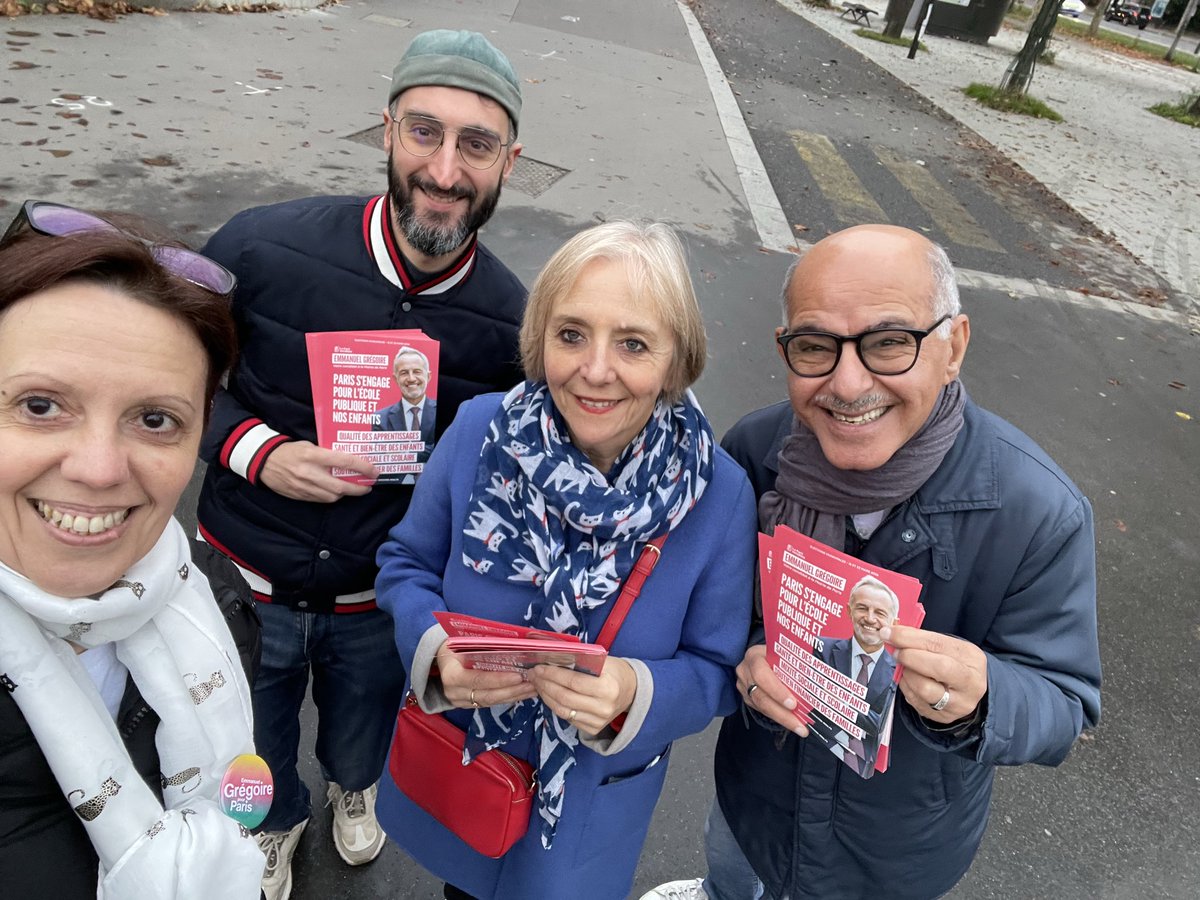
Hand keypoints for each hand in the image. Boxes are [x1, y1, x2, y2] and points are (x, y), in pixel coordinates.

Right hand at [258, 440, 376, 501]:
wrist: (263, 461)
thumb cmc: (290, 450)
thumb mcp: (309, 445)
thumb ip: (326, 453)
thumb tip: (347, 460)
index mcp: (313, 455)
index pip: (344, 461)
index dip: (362, 467)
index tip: (374, 471)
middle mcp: (309, 472)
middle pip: (340, 486)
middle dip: (358, 489)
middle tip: (368, 486)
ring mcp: (304, 486)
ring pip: (332, 496)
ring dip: (346, 494)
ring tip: (355, 489)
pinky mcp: (300, 496)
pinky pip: (321, 500)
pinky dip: (332, 497)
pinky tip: (337, 492)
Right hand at [435, 642, 536, 708]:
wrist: (440, 659)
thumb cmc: (454, 646)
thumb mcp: (463, 642)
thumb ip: (483, 644)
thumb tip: (514, 640)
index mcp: (451, 674)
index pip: (477, 680)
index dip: (498, 680)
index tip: (518, 676)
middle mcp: (454, 692)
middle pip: (487, 695)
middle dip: (512, 690)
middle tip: (532, 683)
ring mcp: (460, 701)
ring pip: (491, 702)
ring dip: (514, 696)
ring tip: (533, 688)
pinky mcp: (468, 705)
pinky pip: (490, 703)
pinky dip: (508, 698)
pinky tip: (523, 692)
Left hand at [527, 657, 637, 737]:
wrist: (630, 691)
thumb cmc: (614, 671)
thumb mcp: (602, 661)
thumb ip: (580, 661)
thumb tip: (551, 658)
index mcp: (607, 688)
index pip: (573, 682)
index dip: (553, 675)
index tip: (539, 668)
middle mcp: (603, 708)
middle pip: (565, 697)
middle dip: (545, 685)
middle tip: (533, 675)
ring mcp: (598, 721)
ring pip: (563, 711)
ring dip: (546, 696)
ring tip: (537, 684)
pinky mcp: (593, 729)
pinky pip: (568, 718)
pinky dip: (555, 706)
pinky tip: (548, 695)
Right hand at [736, 644, 809, 736]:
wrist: (764, 655)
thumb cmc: (780, 652)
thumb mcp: (786, 651)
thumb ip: (798, 659)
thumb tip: (822, 669)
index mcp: (754, 656)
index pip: (762, 674)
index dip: (776, 690)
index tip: (793, 703)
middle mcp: (745, 671)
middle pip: (760, 696)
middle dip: (782, 713)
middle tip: (799, 724)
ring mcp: (744, 686)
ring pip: (761, 707)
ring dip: (783, 719)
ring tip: (800, 728)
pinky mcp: (747, 697)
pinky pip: (762, 711)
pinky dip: (778, 717)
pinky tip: (792, 723)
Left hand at [879, 624, 987, 724]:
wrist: (967, 691)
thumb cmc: (954, 663)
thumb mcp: (948, 647)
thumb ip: (923, 640)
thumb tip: (891, 633)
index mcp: (971, 657)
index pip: (938, 644)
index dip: (909, 637)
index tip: (888, 633)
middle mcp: (970, 682)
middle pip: (938, 667)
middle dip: (909, 656)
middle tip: (895, 652)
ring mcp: (958, 703)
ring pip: (924, 688)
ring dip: (906, 674)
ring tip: (904, 667)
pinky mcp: (944, 716)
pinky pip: (916, 701)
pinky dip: (906, 687)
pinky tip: (908, 680)